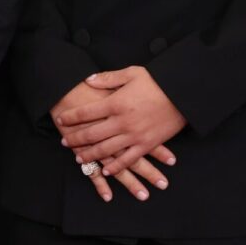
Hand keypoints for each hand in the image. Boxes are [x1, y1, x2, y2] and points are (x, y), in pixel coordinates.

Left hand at [51, 78, 175, 203]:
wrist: (184, 93)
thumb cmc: (158, 81)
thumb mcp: (132, 73)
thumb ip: (108, 78)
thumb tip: (88, 80)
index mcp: (115, 103)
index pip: (86, 112)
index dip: (71, 117)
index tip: (61, 119)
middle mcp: (122, 122)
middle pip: (91, 134)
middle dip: (75, 139)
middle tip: (64, 142)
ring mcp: (134, 136)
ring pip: (106, 150)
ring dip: (90, 155)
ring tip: (78, 158)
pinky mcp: (147, 145)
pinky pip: (128, 160)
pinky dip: (116, 167)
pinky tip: (106, 171)